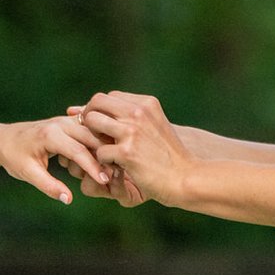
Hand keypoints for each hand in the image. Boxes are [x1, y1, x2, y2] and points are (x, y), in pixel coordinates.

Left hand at [0, 116, 112, 204]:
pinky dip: (99, 142)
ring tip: (115, 167)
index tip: (105, 181)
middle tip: (117, 175)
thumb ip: (48, 186)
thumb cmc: (14, 157)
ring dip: (104, 148)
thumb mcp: (27, 173)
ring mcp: (66, 121)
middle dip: (104, 156)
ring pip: (93, 132)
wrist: (4, 139)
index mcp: (50, 134)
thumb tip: (68, 199)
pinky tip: (107, 157)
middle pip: (91, 137)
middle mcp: (61, 124)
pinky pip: (89, 130)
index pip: (78, 150)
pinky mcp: (69, 123)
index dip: (93, 167)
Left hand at [76, 91, 191, 207]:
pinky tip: (115, 167)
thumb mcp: (154, 126)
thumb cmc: (167, 156)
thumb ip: (130, 116)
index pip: (109, 96)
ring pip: (92, 121)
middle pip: (97, 102)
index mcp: (146, 103)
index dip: (99, 111)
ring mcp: (131, 131)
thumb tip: (98, 109)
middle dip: (88, 117)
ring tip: (102, 151)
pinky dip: (103, 162)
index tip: (100, 126)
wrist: (186, 178)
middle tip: (93, 136)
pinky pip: (99, 151)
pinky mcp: (126, 152)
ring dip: (92, 137)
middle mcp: (138, 112)